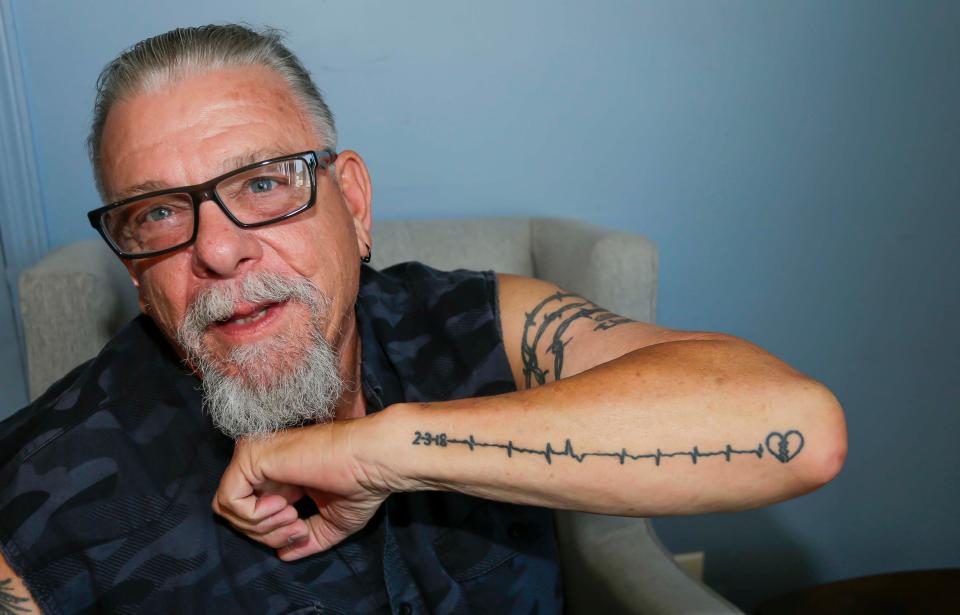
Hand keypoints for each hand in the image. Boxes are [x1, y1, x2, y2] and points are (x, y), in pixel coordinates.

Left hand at [212, 418, 391, 560]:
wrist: (371, 461)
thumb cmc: (360, 486)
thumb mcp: (332, 523)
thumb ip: (305, 538)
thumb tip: (283, 554)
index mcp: (279, 476)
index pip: (249, 512)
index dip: (270, 533)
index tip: (301, 531)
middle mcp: (262, 463)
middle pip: (234, 513)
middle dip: (264, 533)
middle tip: (297, 528)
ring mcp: (254, 456)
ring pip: (227, 507)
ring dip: (260, 527)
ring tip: (294, 518)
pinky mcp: (250, 456)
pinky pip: (230, 499)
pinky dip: (253, 516)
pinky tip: (284, 507)